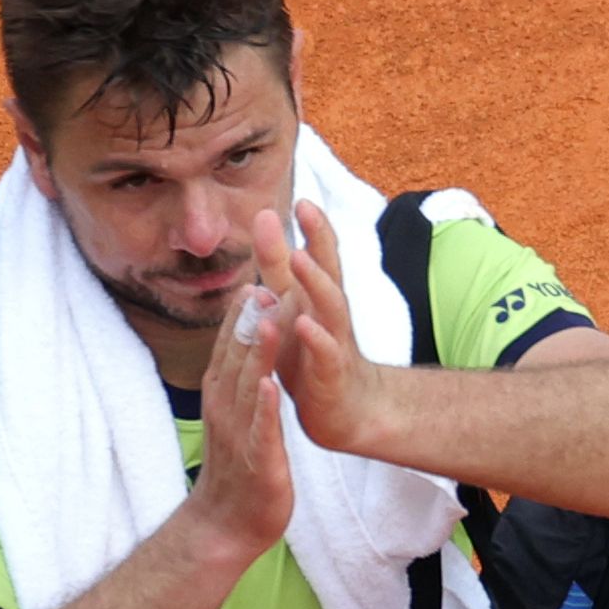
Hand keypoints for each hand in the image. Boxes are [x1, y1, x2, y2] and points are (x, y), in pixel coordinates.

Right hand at [186, 283, 292, 563]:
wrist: (226, 525)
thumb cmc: (238, 467)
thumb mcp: (236, 415)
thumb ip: (239, 380)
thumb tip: (243, 345)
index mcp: (222, 396)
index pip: (230, 348)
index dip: (241, 314)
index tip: (254, 277)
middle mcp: (226, 409)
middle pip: (235, 357)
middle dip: (249, 320)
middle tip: (263, 279)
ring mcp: (239, 435)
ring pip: (247, 386)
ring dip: (256, 353)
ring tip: (268, 319)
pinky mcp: (257, 462)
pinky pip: (260, 430)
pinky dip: (264, 408)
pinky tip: (271, 386)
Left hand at [254, 199, 401, 455]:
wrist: (345, 410)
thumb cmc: (311, 353)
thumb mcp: (290, 302)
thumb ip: (276, 262)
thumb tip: (263, 213)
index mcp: (319, 296)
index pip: (321, 254)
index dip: (314, 226)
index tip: (302, 197)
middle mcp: (331, 314)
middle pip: (330, 270)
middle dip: (319, 240)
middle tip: (307, 207)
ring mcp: (335, 343)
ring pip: (331, 307)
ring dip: (316, 281)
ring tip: (299, 257)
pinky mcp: (331, 375)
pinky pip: (326, 354)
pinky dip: (315, 338)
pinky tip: (302, 323)